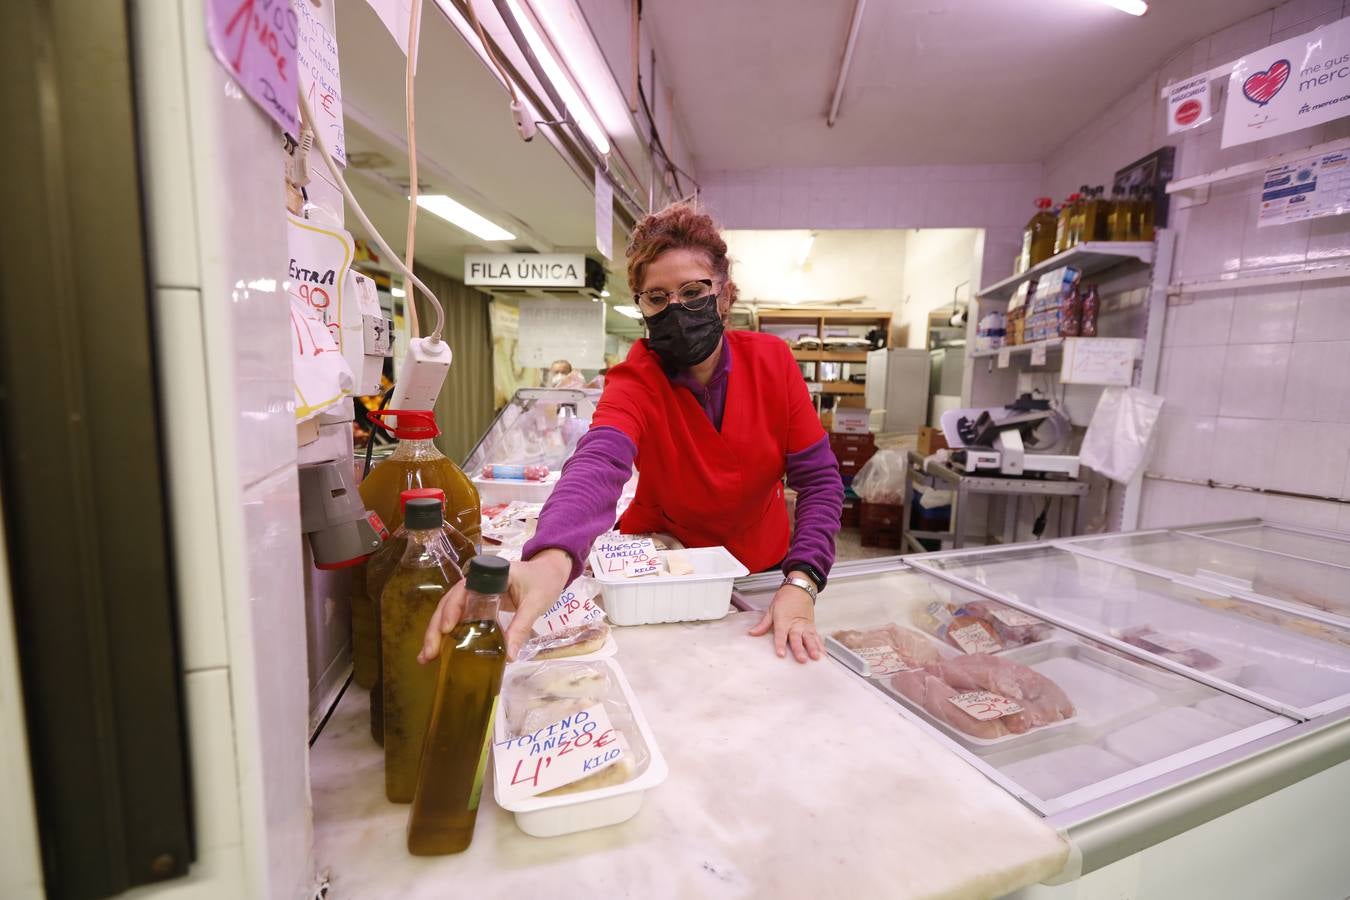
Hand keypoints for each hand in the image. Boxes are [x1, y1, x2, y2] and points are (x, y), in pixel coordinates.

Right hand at [418, 549, 571, 664]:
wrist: (551, 571)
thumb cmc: (543, 582)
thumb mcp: (535, 604)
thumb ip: (521, 627)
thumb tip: (508, 657)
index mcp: (489, 575)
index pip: (463, 590)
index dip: (452, 609)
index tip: (447, 630)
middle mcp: (476, 582)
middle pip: (449, 603)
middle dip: (436, 628)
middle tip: (428, 653)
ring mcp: (475, 593)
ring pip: (450, 612)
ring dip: (437, 633)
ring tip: (426, 657)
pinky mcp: (478, 605)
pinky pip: (460, 617)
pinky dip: (449, 634)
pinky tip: (440, 651)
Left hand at [748, 578, 821, 662]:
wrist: (799, 588)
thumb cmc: (785, 598)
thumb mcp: (771, 609)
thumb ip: (763, 624)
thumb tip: (752, 633)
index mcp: (783, 621)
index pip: (781, 635)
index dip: (780, 644)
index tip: (781, 654)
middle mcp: (795, 625)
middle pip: (797, 639)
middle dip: (800, 650)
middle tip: (802, 659)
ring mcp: (805, 626)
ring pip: (810, 638)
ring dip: (813, 648)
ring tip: (816, 657)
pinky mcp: (812, 627)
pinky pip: (817, 637)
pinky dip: (821, 646)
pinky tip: (823, 654)